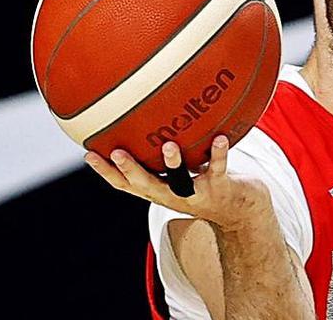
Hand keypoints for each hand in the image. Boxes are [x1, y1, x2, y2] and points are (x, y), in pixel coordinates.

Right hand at [84, 136, 272, 231]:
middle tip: (115, 152)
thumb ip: (166, 158)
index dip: (107, 172)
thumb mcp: (182, 175)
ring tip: (168, 145)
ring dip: (173, 164)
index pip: (126, 184)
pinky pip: (218, 169)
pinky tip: (220, 137)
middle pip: (146, 185)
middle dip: (130, 170)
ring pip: (181, 180)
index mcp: (161, 191)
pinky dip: (218, 154)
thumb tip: (150, 119)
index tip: (88, 153)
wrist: (243, 214)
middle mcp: (174, 195)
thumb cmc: (208, 187)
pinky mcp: (221, 189)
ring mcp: (197, 194)